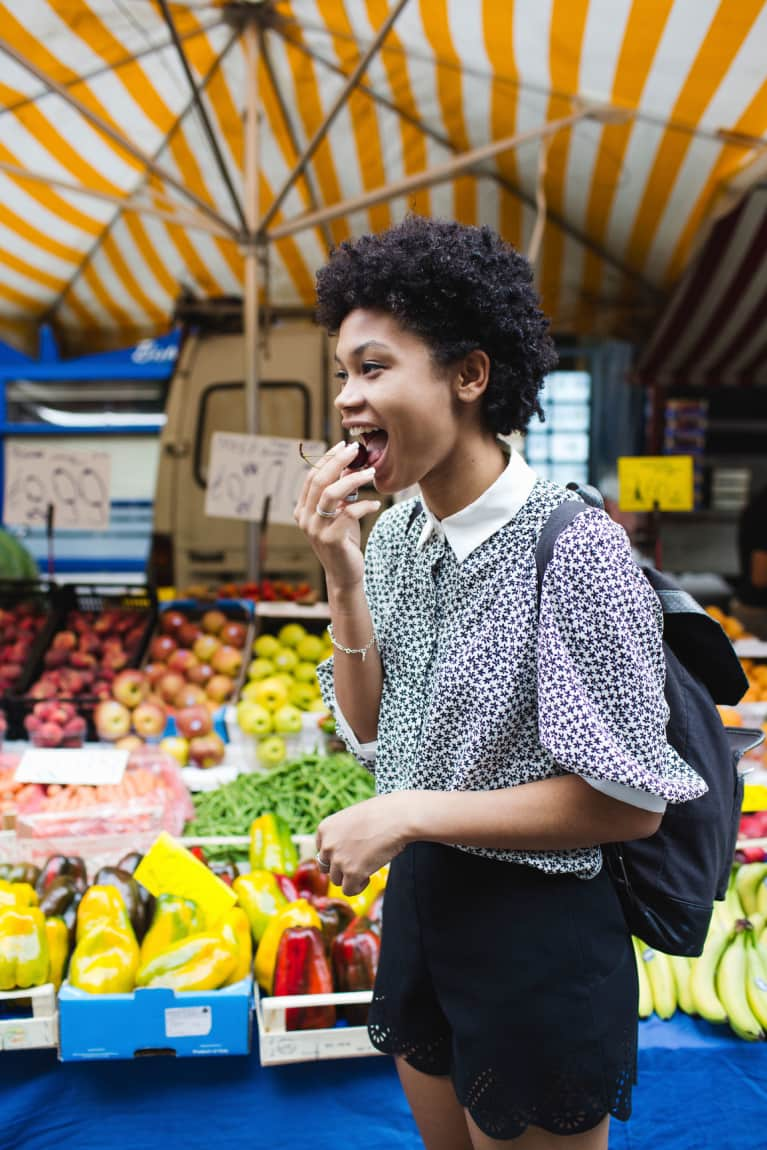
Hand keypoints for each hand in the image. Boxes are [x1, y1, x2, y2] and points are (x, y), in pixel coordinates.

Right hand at [293, 440, 379, 591]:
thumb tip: (351, 464)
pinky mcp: (330, 540)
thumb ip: (342, 492)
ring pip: (331, 494)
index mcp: (303, 508)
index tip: (344, 446)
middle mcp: (305, 518)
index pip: (312, 476)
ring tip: (370, 473)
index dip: (328, 458)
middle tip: (356, 450)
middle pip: (319, 480)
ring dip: (353, 479)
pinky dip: (364, 505)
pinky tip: (375, 504)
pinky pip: (348, 514)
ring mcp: (315, 529)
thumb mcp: (341, 512)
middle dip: (338, 461)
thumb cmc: (344, 540)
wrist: (345, 573)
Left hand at [315, 792, 413, 895]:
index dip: (335, 855)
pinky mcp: (352, 873)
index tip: (349, 853)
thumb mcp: (353, 819)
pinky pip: (349, 890)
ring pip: (337, 880)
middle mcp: (327, 845)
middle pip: (326, 868)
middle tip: (358, 861)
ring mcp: (339, 860)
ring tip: (367, 866)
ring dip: (350, 877)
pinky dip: (358, 886)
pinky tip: (368, 876)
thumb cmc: (381, 814)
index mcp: (325, 828)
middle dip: (340, 868)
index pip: (321, 851)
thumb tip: (344, 854)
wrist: (396, 818)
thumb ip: (342, 835)